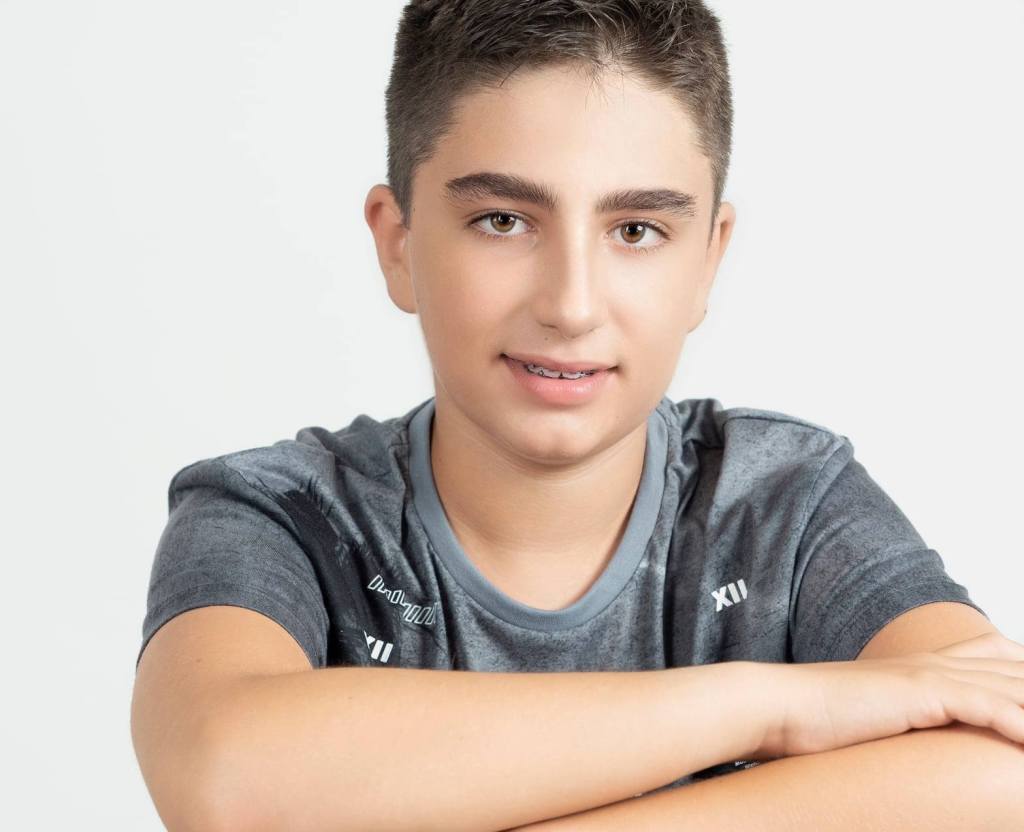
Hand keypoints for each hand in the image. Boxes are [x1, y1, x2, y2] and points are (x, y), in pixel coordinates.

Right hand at [754, 631, 1023, 759]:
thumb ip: (899, 717)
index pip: (998, 656)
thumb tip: (903, 736)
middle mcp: (933, 662)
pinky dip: (1016, 722)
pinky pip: (986, 704)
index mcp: (924, 665)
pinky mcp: (918, 693)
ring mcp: (927, 675)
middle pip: (1014, 666)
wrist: (780, 707)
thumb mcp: (871, 716)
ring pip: (1010, 684)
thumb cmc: (816, 720)